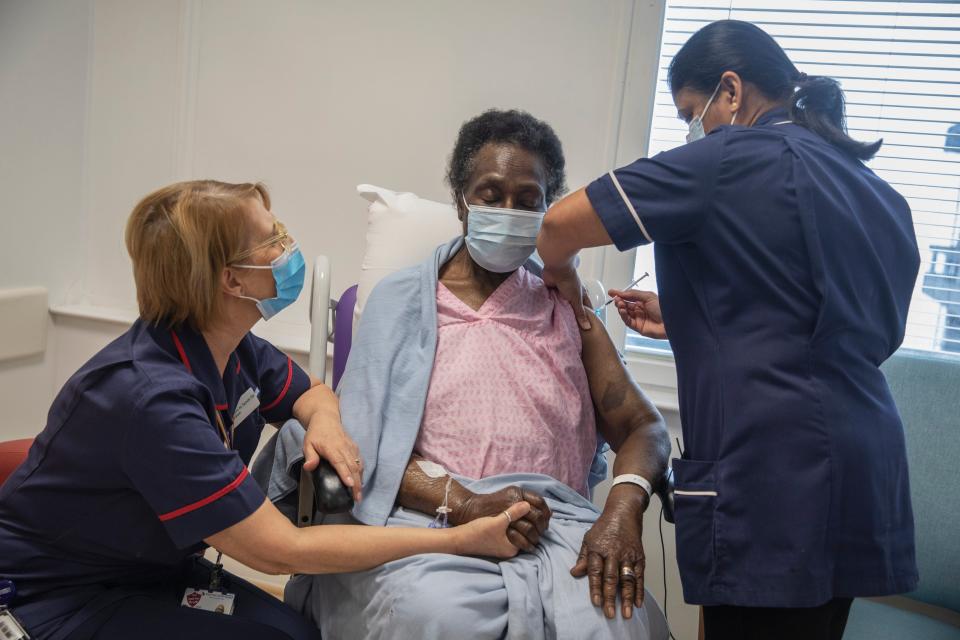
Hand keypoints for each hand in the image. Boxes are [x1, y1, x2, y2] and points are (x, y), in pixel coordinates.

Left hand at [303, 412, 362, 502]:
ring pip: (358, 465)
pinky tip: (360, 481)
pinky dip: (361, 472)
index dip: (345, 474)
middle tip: (356, 498)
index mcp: (331, 448)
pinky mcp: (354, 447)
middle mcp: (344, 448)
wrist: (326, 418)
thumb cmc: (315, 433)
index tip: (350, 485)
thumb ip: (309, 456)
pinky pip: (359, 461)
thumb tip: (309, 467)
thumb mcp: (307, 443)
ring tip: (359, 494)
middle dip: (356, 483)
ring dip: (360, 480)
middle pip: (352, 467)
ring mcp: (350, 447)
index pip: (340, 462)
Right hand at [454, 501, 531, 558]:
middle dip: (530, 524)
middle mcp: (510, 550)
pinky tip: (510, 515)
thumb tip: (528, 504)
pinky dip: (513, 525)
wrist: (459, 539)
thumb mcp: (497, 521)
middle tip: (532, 509)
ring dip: (521, 524)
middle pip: (526, 536)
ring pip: (519, 534)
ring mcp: (503, 547)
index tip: (537, 511)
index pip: (531, 536)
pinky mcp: (497, 543)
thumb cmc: (478, 532)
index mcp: (513, 548)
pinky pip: (510, 534)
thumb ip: (513, 513)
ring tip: (522, 510)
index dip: (535, 523)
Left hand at [543, 264, 591, 330]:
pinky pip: (552, 302)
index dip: (585, 318)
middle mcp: (572, 295)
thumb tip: (587, 327)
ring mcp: (562, 294)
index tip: (584, 331)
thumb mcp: (577, 299)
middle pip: (572, 309)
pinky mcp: (552, 292)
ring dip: (560, 313)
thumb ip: (580, 313)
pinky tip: (549, 317)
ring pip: (562, 306)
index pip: (585, 309)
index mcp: (581, 296)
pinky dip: (551, 307)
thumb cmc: (570, 282)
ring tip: (559, 328)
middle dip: (571, 317)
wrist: (557, 269)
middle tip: (570, 332)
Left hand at [570, 489, 646, 618]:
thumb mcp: (588, 538)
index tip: (596, 603)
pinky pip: (640, 576)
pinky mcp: (639, 557)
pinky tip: (638, 603)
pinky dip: (639, 590)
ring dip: (627, 598)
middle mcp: (613, 553)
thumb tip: (574, 573)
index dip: (595, 587)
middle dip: (611, 597)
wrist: (624, 512)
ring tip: (626, 614)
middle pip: (612, 578)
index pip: (595, 571)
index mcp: (598, 549)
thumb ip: (583, 558)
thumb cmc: (603, 527)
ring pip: (627, 579)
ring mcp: (628, 555)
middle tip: (610, 614)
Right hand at [607, 289, 665, 339]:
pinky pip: (628, 321)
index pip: (629, 297)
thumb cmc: (664, 309)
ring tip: (620, 304)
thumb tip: (622, 293)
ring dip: (621, 308)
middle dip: (620, 301)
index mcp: (643, 301)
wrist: (671, 322)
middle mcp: (640, 310)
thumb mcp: (648, 296)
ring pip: (625, 313)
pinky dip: (623, 316)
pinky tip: (623, 311)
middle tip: (616, 299)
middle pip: (625, 305)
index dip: (620, 295)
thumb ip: (634, 294)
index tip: (612, 292)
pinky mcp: (638, 327)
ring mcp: (639, 318)